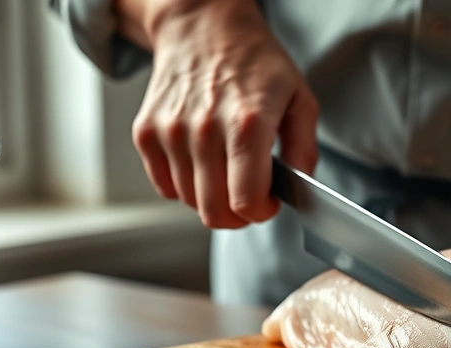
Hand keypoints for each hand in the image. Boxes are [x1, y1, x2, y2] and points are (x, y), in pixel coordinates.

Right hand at [129, 0, 318, 227]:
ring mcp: (169, 132)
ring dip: (212, 198)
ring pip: (190, 202)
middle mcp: (203, 130)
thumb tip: (300, 188)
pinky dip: (185, 185)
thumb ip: (305, 149)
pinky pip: (165, 186)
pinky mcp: (145, 133)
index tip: (268, 203)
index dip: (261, 213)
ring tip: (227, 171)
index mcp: (247, 124)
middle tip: (249, 197)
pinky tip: (203, 164)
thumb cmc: (255, 63)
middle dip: (237, 216)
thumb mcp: (300, 99)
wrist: (203, 27)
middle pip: (214, 212)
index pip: (245, 201)